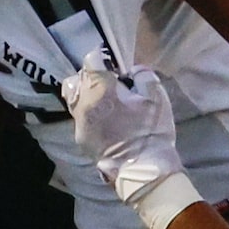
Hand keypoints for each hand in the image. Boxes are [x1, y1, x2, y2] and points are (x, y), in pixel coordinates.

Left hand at [62, 57, 187, 214]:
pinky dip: (89, 111)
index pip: (91, 61)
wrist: (143, 170)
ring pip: (73, 98)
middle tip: (108, 81)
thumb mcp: (155, 96)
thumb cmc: (151, 131)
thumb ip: (142, 75)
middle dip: (91, 75)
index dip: (102, 58)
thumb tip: (132, 71)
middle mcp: (83, 104)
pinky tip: (105, 118)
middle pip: (77, 78)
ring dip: (86, 93)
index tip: (113, 63)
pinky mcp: (81, 138)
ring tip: (104, 98)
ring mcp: (79, 123)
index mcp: (100, 91)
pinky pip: (79, 116)